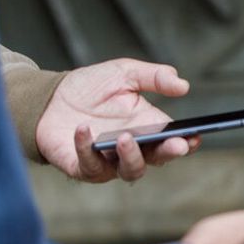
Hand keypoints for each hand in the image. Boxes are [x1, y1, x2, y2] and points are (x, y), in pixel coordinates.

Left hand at [36, 58, 197, 182]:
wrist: (49, 98)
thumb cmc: (90, 87)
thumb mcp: (124, 73)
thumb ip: (154, 77)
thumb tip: (183, 85)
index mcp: (148, 126)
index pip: (174, 139)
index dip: (187, 141)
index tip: (194, 135)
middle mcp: (132, 148)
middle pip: (158, 159)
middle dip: (168, 153)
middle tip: (175, 144)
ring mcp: (109, 161)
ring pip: (130, 171)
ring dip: (131, 156)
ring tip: (124, 137)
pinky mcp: (82, 167)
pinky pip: (90, 166)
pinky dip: (87, 148)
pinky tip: (83, 129)